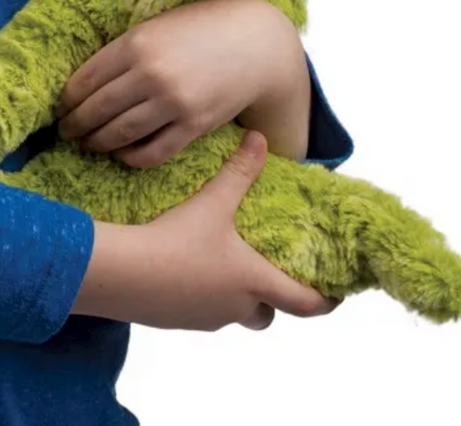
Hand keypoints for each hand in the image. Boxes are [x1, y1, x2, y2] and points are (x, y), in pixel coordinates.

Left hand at [53, 0, 300, 168]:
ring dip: (98, 143)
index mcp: (135, 42)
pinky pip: (152, 152)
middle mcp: (150, 73)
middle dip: (76, 125)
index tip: (60, 109)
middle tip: (67, 132)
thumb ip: (124, 50)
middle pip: (97, 109)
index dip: (67, 100)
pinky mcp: (194, 125)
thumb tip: (87, 81)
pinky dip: (131, 157)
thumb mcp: (156, 26)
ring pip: (120, 134)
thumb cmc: (200, 29)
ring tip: (89, 144)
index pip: (85, 79)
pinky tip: (122, 153)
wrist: (254, 43)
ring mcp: (173, 102)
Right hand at [138, 130, 341, 329]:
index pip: (305, 304)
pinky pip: (201, 311)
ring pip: (231, 313)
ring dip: (234, 294)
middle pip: (266, 315)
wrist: (124, 273)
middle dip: (271, 298)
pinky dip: (202, 294)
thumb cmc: (177, 239)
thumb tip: (259, 138)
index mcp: (254, 282)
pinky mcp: (177, 321)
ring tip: (222, 262)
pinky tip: (184, 266)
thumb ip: (239, 171)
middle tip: (267, 271)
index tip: (336, 293)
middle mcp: (235, 307)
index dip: (326, 300)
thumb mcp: (213, 202)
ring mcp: (205, 319)